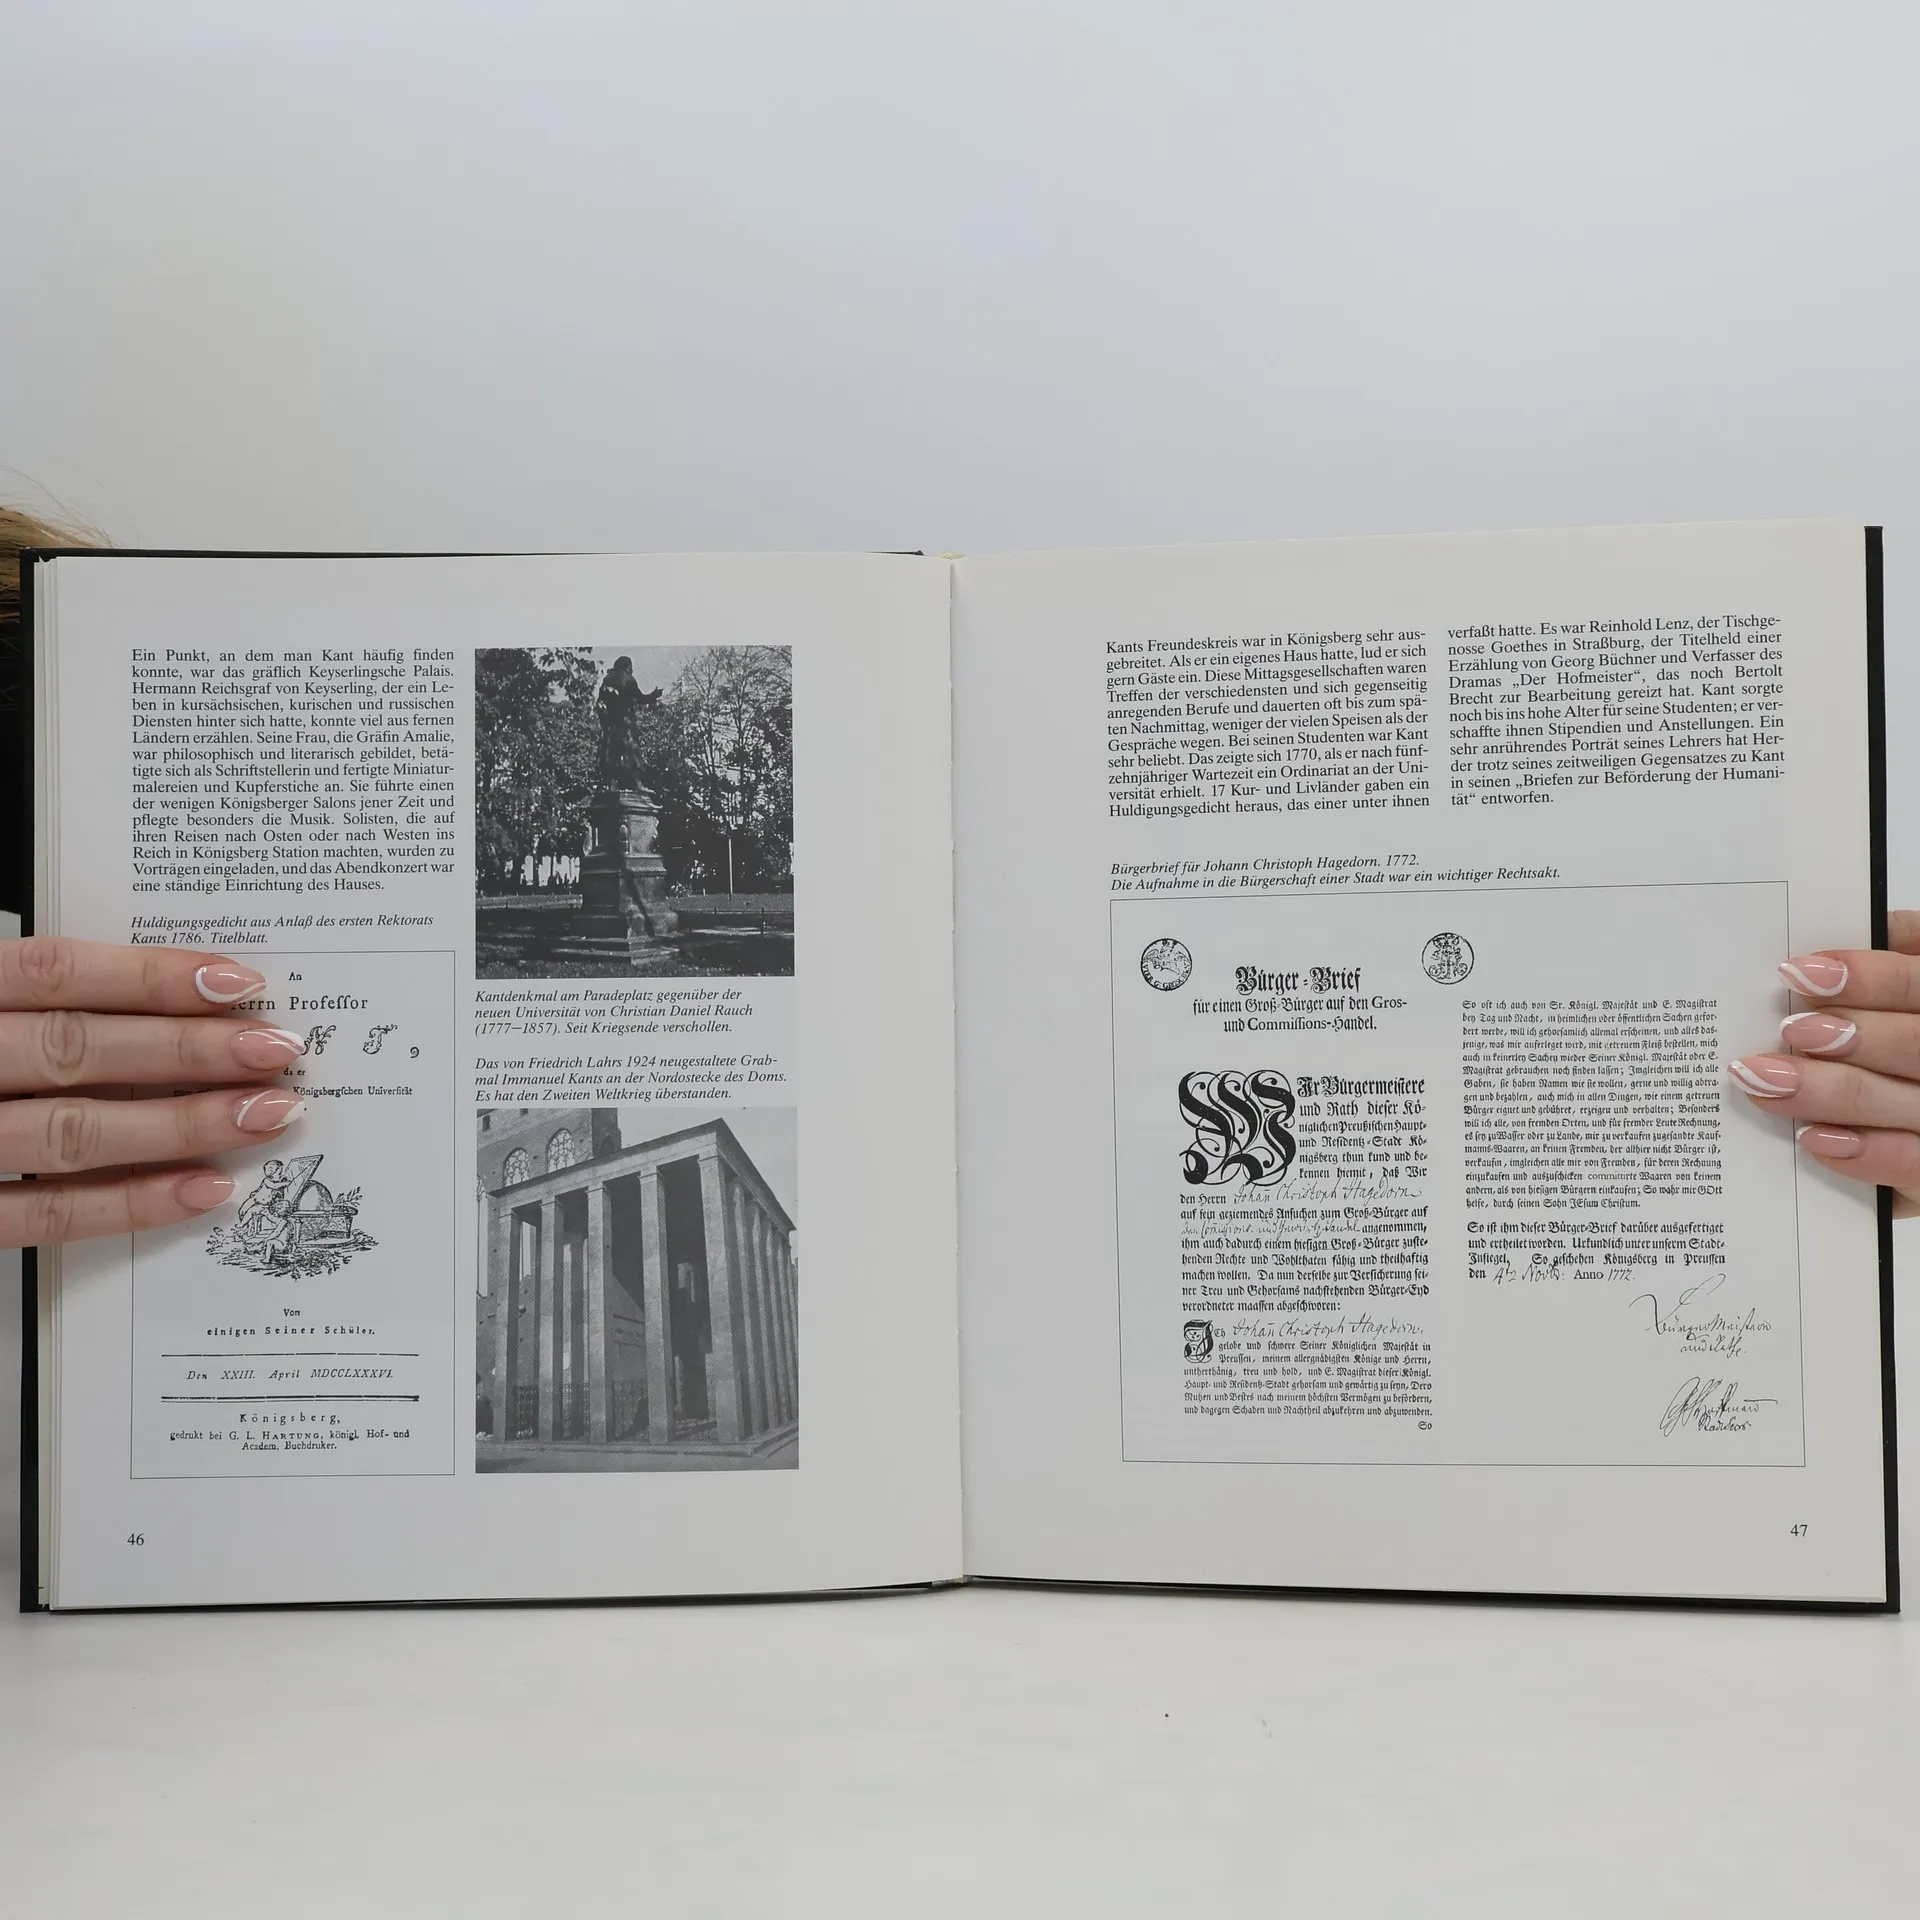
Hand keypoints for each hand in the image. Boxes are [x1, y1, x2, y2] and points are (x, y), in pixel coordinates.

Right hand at [1, 938, 306, 1247]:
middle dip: (187, 1051)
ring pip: (70, 1132)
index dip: (149, 977)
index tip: (239, 983)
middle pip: (76, 1051)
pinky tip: (205, 1189)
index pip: (53, 973)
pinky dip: (130, 1204)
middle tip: (276, 1051)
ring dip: (180, 1124)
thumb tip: (174, 990)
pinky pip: (43, 1215)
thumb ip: (36, 992)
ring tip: (265, 1114)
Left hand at [1730, 910, 1919, 1216]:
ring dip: (1832, 1092)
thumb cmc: (1900, 1042)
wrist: (1913, 1119)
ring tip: (1766, 1080)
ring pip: (1908, 1104)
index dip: (1870, 977)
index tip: (1800, 972)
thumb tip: (1864, 929)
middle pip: (1918, 1044)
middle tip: (1788, 1030)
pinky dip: (1867, 1154)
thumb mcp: (1905, 989)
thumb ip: (1900, 952)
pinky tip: (1814, 1139)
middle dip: (1851, 1035)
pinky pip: (1914, 1166)